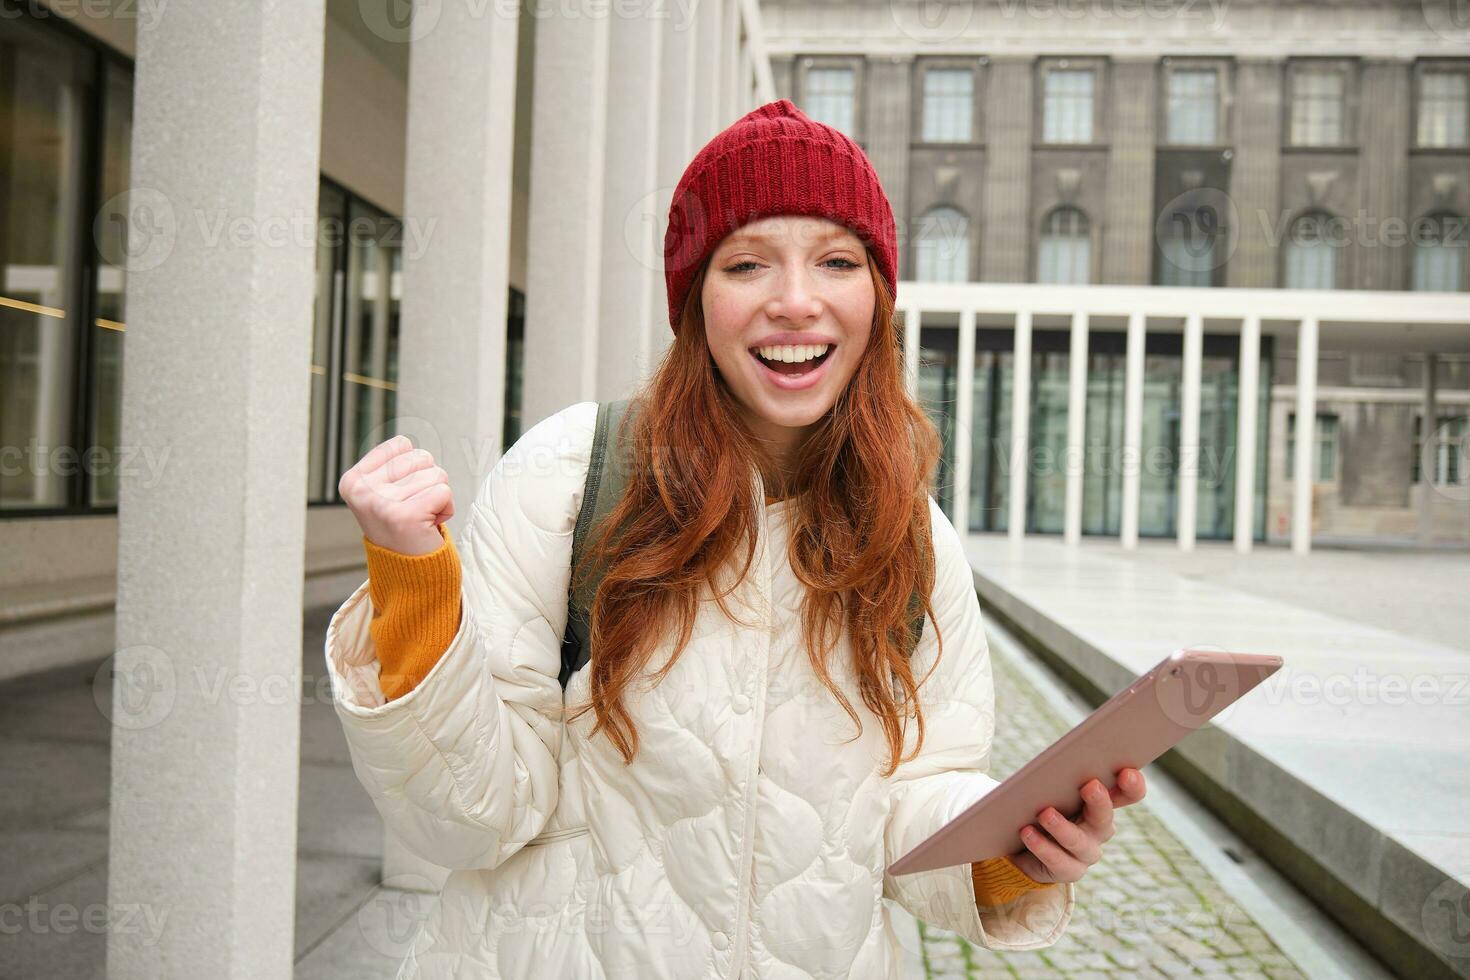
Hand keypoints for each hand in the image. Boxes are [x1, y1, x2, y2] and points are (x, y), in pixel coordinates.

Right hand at [339, 435, 454, 556]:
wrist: (409, 572)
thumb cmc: (403, 525)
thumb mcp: (384, 490)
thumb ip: (390, 464)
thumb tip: (404, 442)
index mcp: (353, 480)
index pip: (402, 444)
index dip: (413, 467)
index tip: (402, 494)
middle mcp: (362, 490)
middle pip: (422, 457)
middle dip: (429, 482)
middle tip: (416, 508)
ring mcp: (381, 503)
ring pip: (436, 474)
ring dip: (438, 497)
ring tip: (422, 517)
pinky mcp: (405, 516)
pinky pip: (444, 491)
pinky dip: (447, 508)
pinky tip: (430, 525)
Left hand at [1008, 767, 1145, 884]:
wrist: (1026, 849)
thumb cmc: (1042, 807)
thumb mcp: (1053, 789)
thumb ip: (1060, 777)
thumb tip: (1054, 761)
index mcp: (1101, 803)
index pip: (1128, 795)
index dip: (1132, 785)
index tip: (1127, 772)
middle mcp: (1099, 829)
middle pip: (1104, 817)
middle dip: (1099, 801)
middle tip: (1090, 785)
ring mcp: (1086, 853)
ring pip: (1078, 841)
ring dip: (1062, 827)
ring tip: (1045, 813)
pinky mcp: (1068, 870)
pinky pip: (1057, 860)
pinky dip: (1042, 846)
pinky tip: (1027, 832)